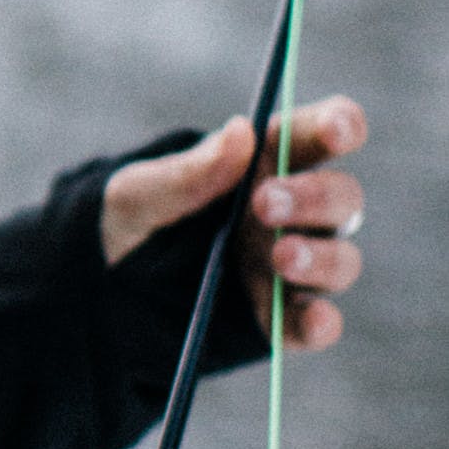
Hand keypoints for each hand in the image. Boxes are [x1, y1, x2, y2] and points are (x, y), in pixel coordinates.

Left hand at [100, 96, 367, 352]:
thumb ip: (188, 170)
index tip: (336, 130)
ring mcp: (293, 267)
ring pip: (340, 259)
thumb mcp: (138, 193)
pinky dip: (321, 323)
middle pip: (341, 198)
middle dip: (315, 196)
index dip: (340, 125)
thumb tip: (241, 131)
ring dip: (321, 256)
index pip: (322, 133)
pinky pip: (315, 324)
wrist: (107, 290)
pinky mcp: (280, 318)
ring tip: (281, 256)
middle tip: (265, 202)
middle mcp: (295, 214)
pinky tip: (315, 319)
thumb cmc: (132, 221)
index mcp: (268, 162)